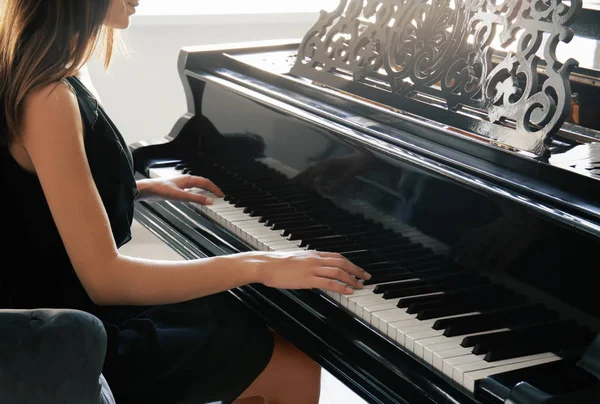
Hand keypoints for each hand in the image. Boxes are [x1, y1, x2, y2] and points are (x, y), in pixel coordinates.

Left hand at [136, 175, 223, 203]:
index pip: (206, 182)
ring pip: (196, 186)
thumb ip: (195, 199)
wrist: (146, 190)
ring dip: (204, 190)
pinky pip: (190, 190)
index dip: (215, 188)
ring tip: (210, 196)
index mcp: (188, 179)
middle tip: (218, 195)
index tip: (221, 195)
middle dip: (212, 188)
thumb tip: (209, 201)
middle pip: (202, 182)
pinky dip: (196, 194)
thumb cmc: (160, 190)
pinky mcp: (175, 190)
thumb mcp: (180, 196)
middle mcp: (185, 180)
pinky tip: (194, 198)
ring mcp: (180, 185)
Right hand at [242, 250, 370, 294]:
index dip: (350, 263)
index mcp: (313, 254)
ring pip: (338, 272)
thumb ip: (307, 263)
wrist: (264, 265)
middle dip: (356, 270)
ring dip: (352, 279)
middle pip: (342, 263)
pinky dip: (341, 287)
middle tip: (366, 277)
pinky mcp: (308, 279)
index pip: (337, 257)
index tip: (358, 269)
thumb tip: (315, 269)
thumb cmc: (276, 263)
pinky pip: (329, 283)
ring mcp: (312, 268)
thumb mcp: (295, 259)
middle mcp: (315, 259)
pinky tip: (348, 291)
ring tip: (360, 286)